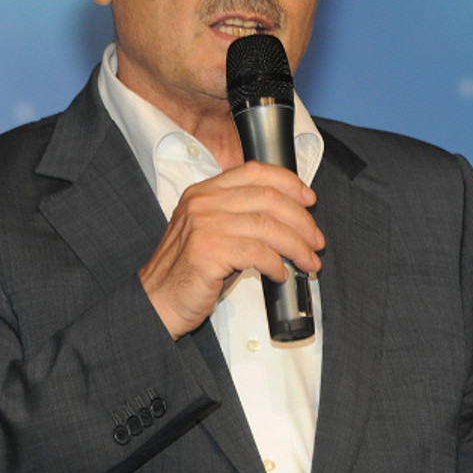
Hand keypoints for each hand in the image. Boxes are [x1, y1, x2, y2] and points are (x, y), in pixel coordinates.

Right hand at [139, 161, 324, 338]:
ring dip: (297, 246)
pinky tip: (281, 274)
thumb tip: (291, 219)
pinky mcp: (208, 251)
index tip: (309, 199)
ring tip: (308, 261)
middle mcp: (203, 202)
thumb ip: (242, 216)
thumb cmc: (190, 270)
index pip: (255, 171)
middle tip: (316, 240)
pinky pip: (257, 252)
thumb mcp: (213, 231)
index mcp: (205, 191)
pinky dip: (277, 264)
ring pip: (268, 226)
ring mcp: (204, 225)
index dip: (289, 183)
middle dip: (302, 220)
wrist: (156, 301)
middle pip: (269, 198)